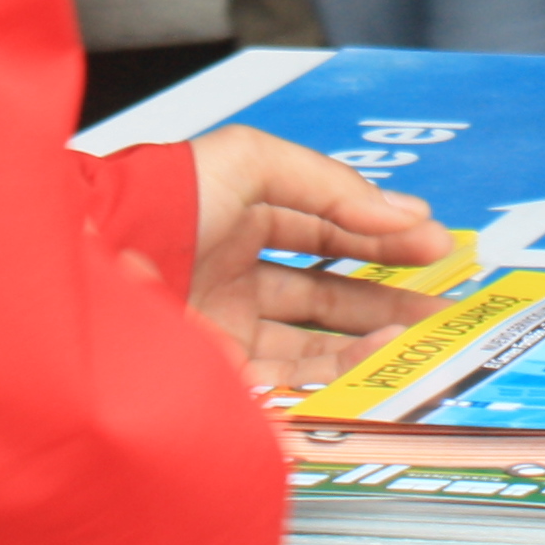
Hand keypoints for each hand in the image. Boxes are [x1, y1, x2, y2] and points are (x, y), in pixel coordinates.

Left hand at [156, 125, 458, 386]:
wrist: (102, 263)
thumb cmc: (165, 200)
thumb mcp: (254, 162)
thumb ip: (334, 186)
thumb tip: (405, 214)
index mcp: (239, 219)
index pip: (324, 232)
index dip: (380, 238)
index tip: (433, 245)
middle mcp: (233, 276)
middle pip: (326, 293)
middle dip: (387, 299)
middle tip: (442, 306)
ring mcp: (226, 330)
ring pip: (315, 342)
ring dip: (371, 338)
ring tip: (418, 333)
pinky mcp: (220, 377)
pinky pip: (290, 382)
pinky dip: (339, 373)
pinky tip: (377, 357)